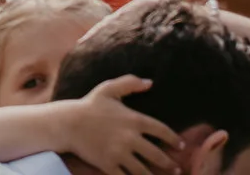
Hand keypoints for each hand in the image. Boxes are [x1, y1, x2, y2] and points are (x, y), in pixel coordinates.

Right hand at [56, 76, 182, 174]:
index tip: (181, 146)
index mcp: (134, 120)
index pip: (161, 131)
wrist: (68, 123)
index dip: (174, 139)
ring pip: (142, 170)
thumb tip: (150, 82)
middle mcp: (130, 138)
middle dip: (169, 163)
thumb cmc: (89, 105)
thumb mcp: (109, 88)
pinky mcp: (108, 165)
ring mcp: (119, 153)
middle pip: (156, 155)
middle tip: (177, 168)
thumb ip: (130, 83)